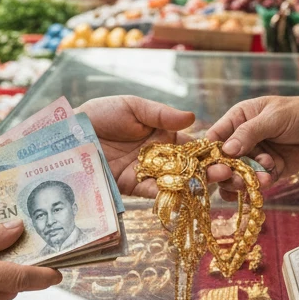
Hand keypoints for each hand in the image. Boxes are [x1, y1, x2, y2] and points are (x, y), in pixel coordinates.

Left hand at [79, 96, 225, 196]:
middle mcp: (158, 155)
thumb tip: (192, 118)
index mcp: (162, 134)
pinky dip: (168, 193)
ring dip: (195, 182)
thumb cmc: (100, 113)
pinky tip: (184, 191)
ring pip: (176, 180)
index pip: (192, 144)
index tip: (228, 153)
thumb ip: (161, 114)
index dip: (210, 149)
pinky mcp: (130, 185)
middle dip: (209, 170)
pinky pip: (153, 191)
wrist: (69, 134)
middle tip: (226, 172)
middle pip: (189, 165)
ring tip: (213, 182)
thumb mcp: (132, 106)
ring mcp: (146, 171)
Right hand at [207, 96, 298, 183]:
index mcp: (238, 118)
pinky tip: (268, 181)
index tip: (216, 165)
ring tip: (260, 179)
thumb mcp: (274, 118)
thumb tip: (227, 149)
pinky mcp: (267, 170)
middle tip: (237, 178)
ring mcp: (254, 155)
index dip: (212, 152)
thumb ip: (250, 132)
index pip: (216, 136)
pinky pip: (255, 182)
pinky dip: (258, 184)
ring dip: (244, 180)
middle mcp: (242, 138)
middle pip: (223, 160)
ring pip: (237, 174)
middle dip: (228, 171)